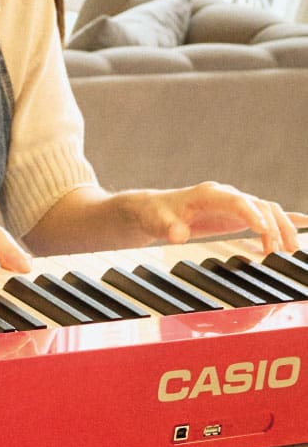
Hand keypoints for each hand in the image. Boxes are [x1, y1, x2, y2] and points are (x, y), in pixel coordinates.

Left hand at [122, 182, 307, 253]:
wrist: (154, 210)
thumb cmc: (156, 214)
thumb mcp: (157, 221)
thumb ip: (168, 228)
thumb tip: (178, 234)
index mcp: (209, 194)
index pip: (237, 201)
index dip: (252, 214)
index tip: (264, 232)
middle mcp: (226, 196)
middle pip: (259, 205)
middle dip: (274, 226)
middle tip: (281, 251)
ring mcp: (234, 204)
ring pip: (268, 210)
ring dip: (283, 227)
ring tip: (291, 251)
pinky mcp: (238, 214)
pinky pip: (267, 213)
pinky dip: (286, 218)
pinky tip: (305, 223)